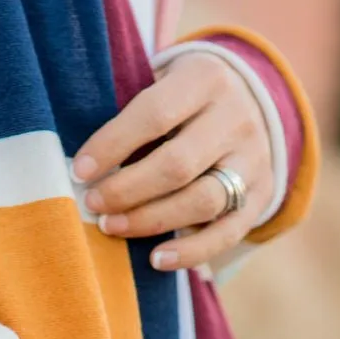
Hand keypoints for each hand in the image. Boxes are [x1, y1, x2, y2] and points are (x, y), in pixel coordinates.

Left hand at [71, 52, 274, 271]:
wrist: (250, 103)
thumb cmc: (183, 98)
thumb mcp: (163, 81)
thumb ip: (131, 108)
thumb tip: (82, 162)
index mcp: (206, 79)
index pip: (155, 114)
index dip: (112, 145)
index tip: (79, 170)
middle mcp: (236, 118)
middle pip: (178, 165)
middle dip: (127, 190)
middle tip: (93, 203)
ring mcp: (252, 160)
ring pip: (202, 201)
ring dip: (150, 221)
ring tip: (111, 227)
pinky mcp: (260, 196)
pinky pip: (227, 233)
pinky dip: (190, 252)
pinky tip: (156, 259)